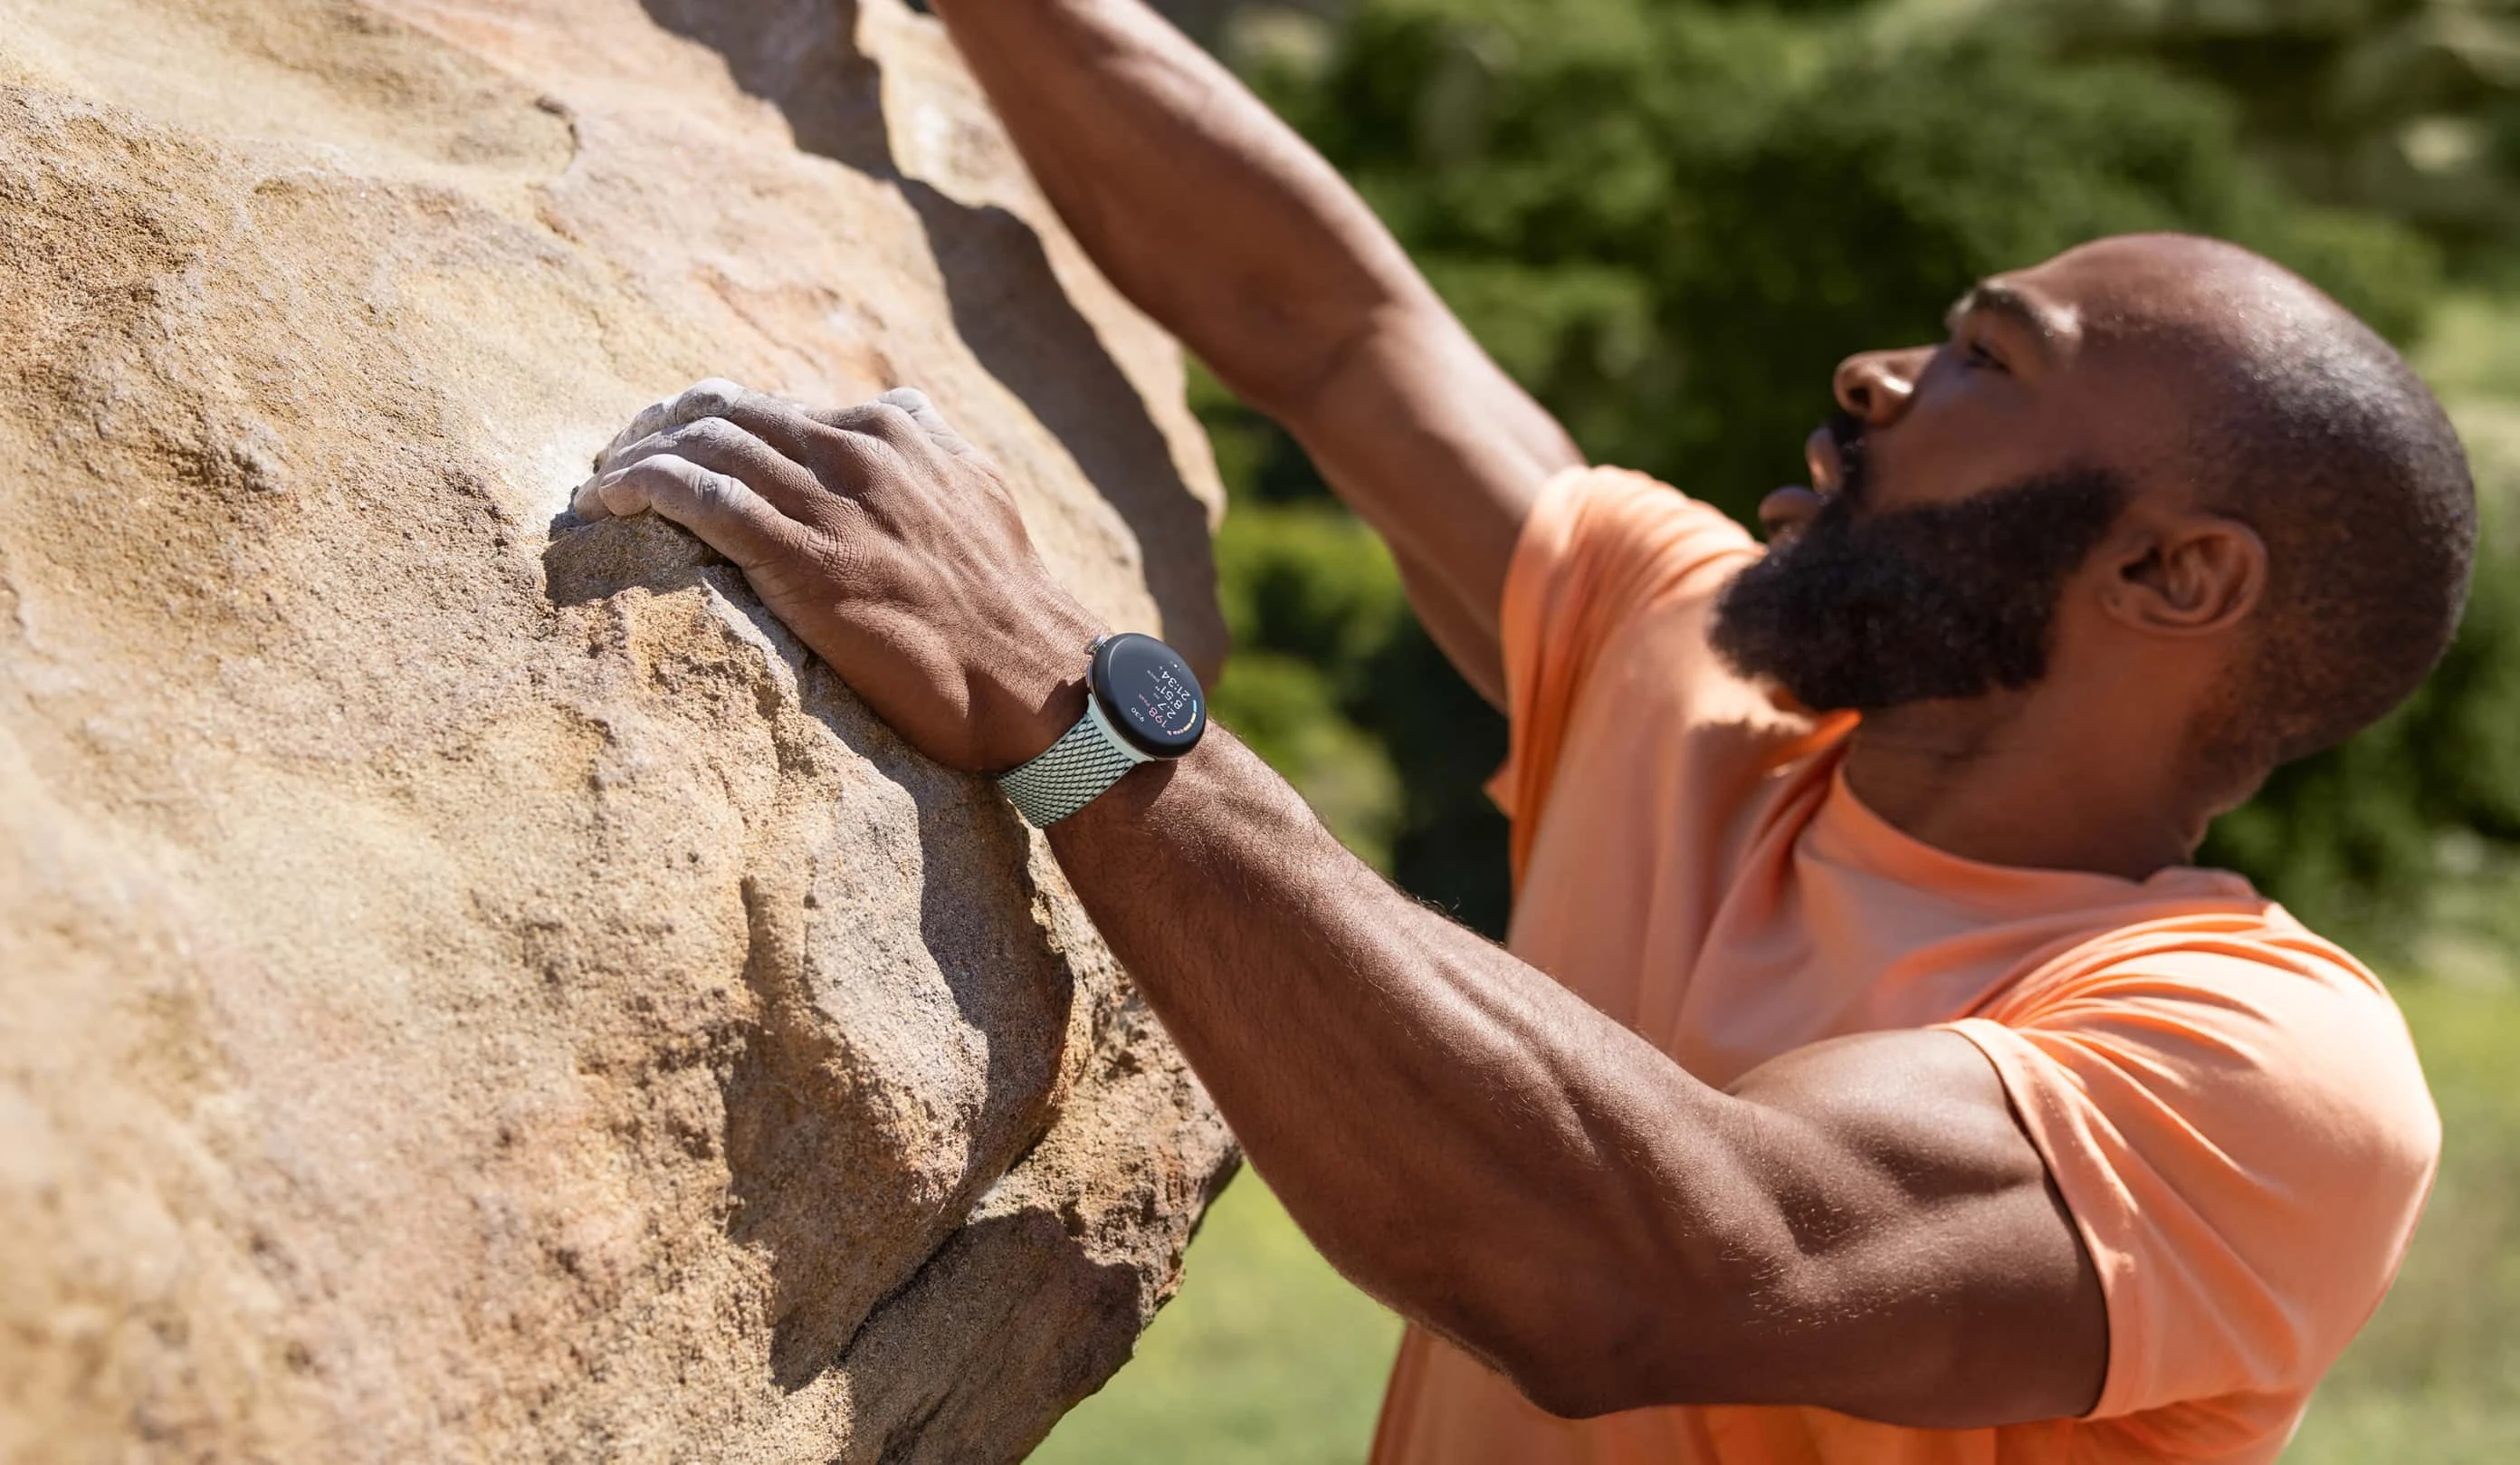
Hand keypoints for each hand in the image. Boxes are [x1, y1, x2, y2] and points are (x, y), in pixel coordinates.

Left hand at [571, 380, 1101, 771]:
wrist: (1032, 675)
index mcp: (894, 430)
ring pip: (701, 444)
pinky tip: (602, 503)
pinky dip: (636, 488)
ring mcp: (827, 502)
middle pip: (724, 410)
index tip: (672, 444)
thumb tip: (902, 406)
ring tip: (599, 483)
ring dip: (633, 456)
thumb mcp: (981, 491)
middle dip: (656, 427)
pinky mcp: (801, 557)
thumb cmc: (1007, 601)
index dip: (709, 419)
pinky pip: (697, 496)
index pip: (773, 404)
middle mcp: (854, 450)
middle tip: (616, 459)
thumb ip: (932, 445)